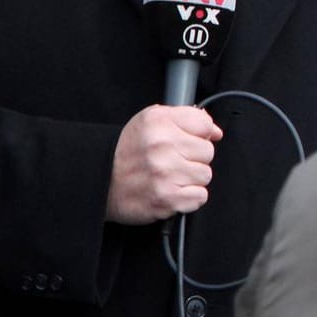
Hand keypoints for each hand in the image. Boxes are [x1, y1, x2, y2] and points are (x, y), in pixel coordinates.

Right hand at [105, 104, 223, 223]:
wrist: (101, 183)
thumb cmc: (128, 152)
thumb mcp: (150, 121)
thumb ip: (185, 118)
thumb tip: (215, 131)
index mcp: (158, 122)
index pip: (204, 124)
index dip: (198, 134)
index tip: (185, 141)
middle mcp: (162, 145)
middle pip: (208, 151)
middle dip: (193, 158)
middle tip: (172, 161)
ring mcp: (165, 173)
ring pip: (205, 175)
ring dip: (191, 179)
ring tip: (170, 177)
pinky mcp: (167, 198)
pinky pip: (200, 196)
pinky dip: (189, 197)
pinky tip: (172, 191)